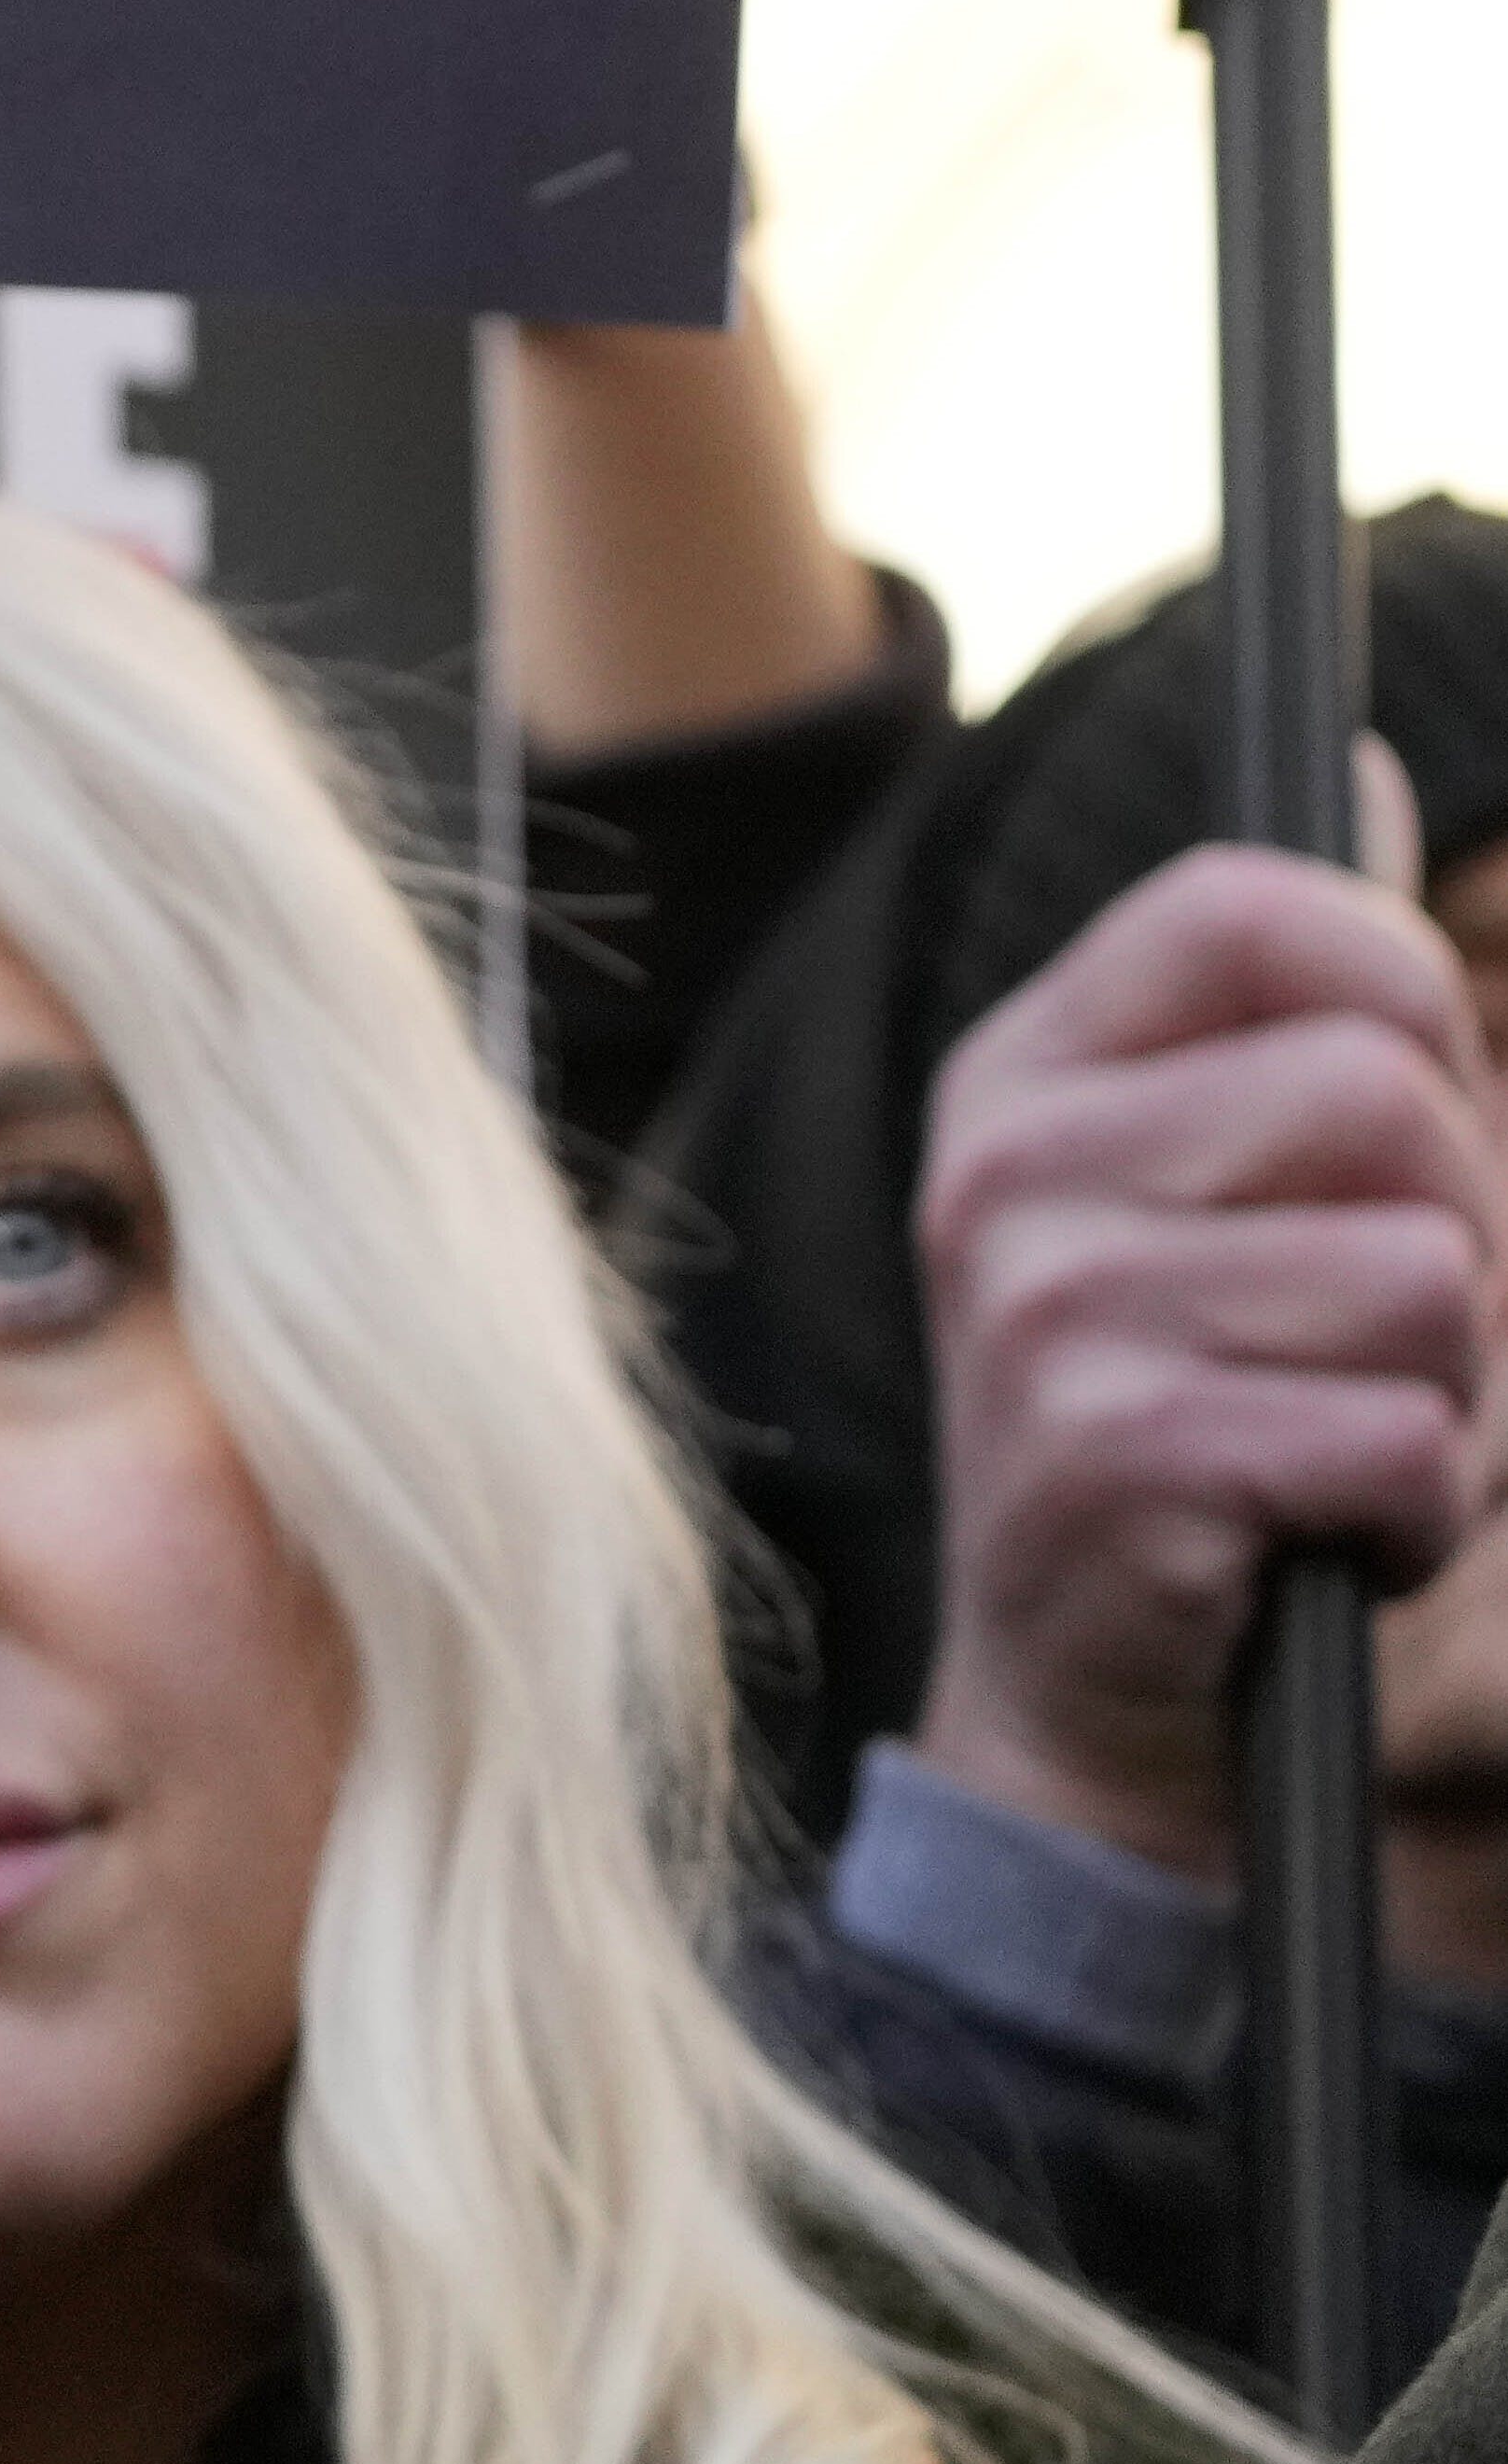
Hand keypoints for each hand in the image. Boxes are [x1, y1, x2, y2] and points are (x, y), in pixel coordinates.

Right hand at [915, 808, 1505, 1884]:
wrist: (1104, 1697)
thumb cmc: (1216, 1406)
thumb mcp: (1236, 1179)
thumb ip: (1306, 993)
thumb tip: (1370, 767)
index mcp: (1030, 1070)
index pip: (1251, 905)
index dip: (1394, 987)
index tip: (1401, 1112)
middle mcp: (1002, 1173)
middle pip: (1385, 1096)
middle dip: (1467, 1232)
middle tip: (1381, 1339)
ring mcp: (1037, 1316)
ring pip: (1424, 1277)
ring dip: (1455, 1393)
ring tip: (1345, 1440)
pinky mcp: (1106, 1464)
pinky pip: (1400, 1438)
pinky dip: (1419, 1514)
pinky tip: (1325, 1536)